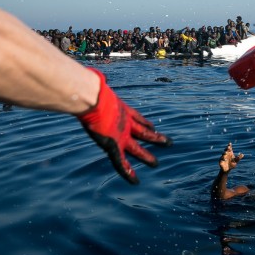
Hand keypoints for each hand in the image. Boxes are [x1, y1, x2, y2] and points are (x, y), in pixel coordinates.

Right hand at [78, 68, 171, 183]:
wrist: (91, 97)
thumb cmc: (90, 91)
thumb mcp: (93, 87)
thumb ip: (92, 83)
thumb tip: (87, 73)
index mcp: (121, 111)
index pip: (137, 118)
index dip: (145, 122)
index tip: (152, 125)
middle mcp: (125, 123)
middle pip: (143, 133)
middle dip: (155, 138)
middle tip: (168, 143)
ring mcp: (121, 134)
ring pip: (137, 149)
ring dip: (147, 157)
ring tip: (157, 165)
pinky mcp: (114, 144)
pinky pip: (121, 163)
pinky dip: (128, 173)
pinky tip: (135, 182)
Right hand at [219, 142, 243, 171]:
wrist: (227, 170)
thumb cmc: (232, 164)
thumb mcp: (236, 161)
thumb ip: (238, 158)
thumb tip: (242, 154)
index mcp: (229, 153)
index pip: (229, 148)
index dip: (229, 145)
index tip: (230, 143)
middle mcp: (226, 154)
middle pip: (226, 150)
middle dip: (227, 148)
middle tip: (229, 147)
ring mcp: (223, 157)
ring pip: (223, 154)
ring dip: (225, 153)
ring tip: (226, 153)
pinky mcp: (220, 161)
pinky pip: (221, 159)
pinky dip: (223, 159)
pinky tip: (225, 159)